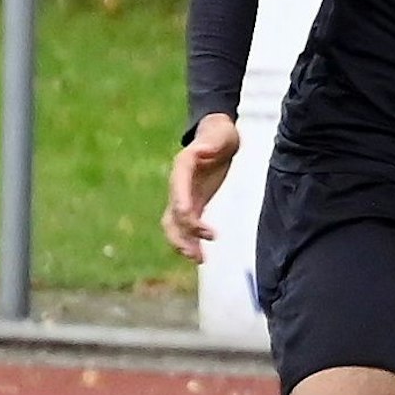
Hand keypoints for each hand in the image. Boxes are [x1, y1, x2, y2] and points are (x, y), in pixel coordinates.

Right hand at [163, 112, 239, 262]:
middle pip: (173, 212)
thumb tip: (203, 150)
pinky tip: (201, 255)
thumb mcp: (220, 135)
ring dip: (184, 243)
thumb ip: (212, 143)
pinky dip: (191, 241)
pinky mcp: (192, 204)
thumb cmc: (219, 135)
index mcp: (183, 166)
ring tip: (199, 259)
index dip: (181, 202)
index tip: (189, 217)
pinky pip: (187, 227)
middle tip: (196, 251)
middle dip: (182, 233)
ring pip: (175, 225)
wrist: (217, 136)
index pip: (178, 187)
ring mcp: (183, 196)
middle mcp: (178, 184)